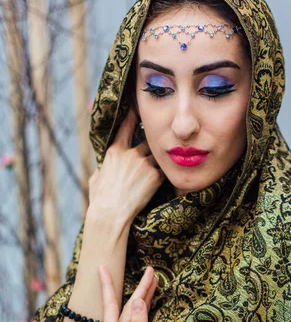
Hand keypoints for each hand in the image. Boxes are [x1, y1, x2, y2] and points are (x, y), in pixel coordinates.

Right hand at [88, 108, 164, 225]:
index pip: (127, 126)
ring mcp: (144, 164)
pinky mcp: (155, 176)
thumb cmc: (100, 200)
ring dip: (157, 163)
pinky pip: (163, 172)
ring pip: (157, 157)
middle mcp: (131, 154)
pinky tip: (159, 184)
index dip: (134, 115)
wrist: (111, 214)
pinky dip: (163, 177)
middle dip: (152, 144)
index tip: (138, 106)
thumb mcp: (96, 179)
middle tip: (159, 142)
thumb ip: (102, 169)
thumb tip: (102, 170)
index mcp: (115, 151)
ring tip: (158, 170)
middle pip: (148, 141)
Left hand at [99, 263, 161, 321]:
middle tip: (150, 270)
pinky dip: (145, 310)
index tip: (101, 267)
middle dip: (139, 288)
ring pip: (134, 313)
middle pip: (126, 306)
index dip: (107, 285)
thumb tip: (136, 302)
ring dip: (144, 297)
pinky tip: (148, 302)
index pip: (110, 305)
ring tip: (154, 280)